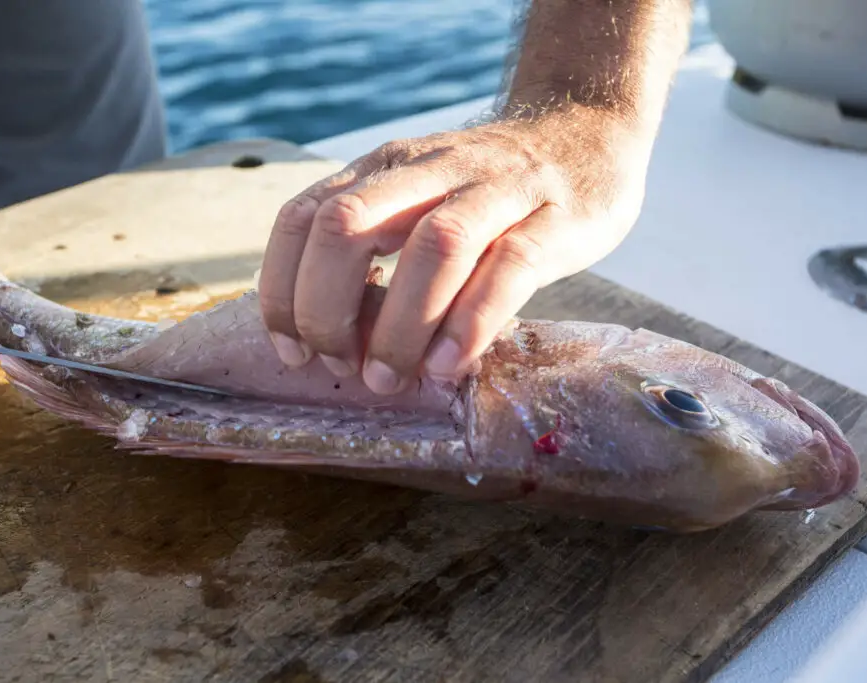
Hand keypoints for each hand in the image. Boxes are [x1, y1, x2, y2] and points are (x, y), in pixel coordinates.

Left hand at [257, 109, 649, 394]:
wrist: (584, 135)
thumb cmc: (486, 191)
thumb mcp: (415, 200)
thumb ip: (373, 250)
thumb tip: (325, 339)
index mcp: (383, 169)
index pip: (302, 218)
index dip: (283, 291)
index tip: (292, 352)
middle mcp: (429, 170)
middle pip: (347, 226)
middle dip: (326, 310)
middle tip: (342, 366)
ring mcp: (495, 189)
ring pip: (434, 247)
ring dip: (398, 327)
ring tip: (389, 379)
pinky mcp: (554, 218)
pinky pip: (510, 267)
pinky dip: (471, 322)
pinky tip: (448, 366)